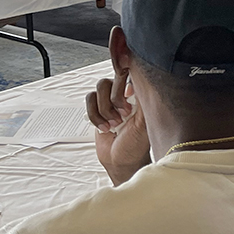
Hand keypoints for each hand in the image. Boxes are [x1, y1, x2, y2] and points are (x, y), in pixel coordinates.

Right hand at [85, 69, 149, 185]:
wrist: (121, 160)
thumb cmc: (136, 144)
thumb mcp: (144, 123)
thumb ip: (142, 101)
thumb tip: (137, 81)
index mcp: (140, 94)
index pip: (130, 73)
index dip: (124, 78)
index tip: (125, 91)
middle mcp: (125, 94)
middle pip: (111, 80)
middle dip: (113, 100)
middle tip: (123, 115)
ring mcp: (110, 100)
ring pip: (99, 89)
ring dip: (104, 109)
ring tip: (114, 124)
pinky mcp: (97, 108)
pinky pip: (89, 101)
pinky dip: (94, 116)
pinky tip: (104, 128)